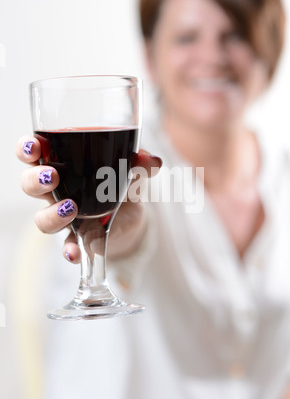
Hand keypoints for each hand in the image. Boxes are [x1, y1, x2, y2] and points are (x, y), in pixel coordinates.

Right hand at [17, 135, 161, 262]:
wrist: (131, 215)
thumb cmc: (121, 182)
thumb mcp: (131, 169)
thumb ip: (139, 163)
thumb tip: (153, 161)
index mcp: (63, 164)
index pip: (34, 152)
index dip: (27, 148)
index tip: (35, 146)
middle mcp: (57, 191)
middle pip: (30, 185)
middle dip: (35, 180)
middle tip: (52, 177)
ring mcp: (64, 217)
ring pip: (42, 218)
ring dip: (52, 214)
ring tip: (71, 209)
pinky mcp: (78, 239)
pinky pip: (67, 246)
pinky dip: (70, 250)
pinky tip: (75, 252)